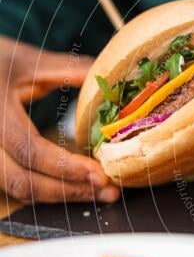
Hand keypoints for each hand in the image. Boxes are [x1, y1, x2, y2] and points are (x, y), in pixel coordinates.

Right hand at [0, 36, 119, 203]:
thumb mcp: (25, 60)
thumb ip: (66, 69)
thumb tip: (109, 78)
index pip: (28, 149)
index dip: (64, 167)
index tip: (100, 174)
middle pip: (23, 182)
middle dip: (69, 191)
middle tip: (109, 192)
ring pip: (22, 191)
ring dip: (63, 196)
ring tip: (101, 192)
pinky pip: (21, 187)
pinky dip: (52, 190)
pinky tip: (79, 186)